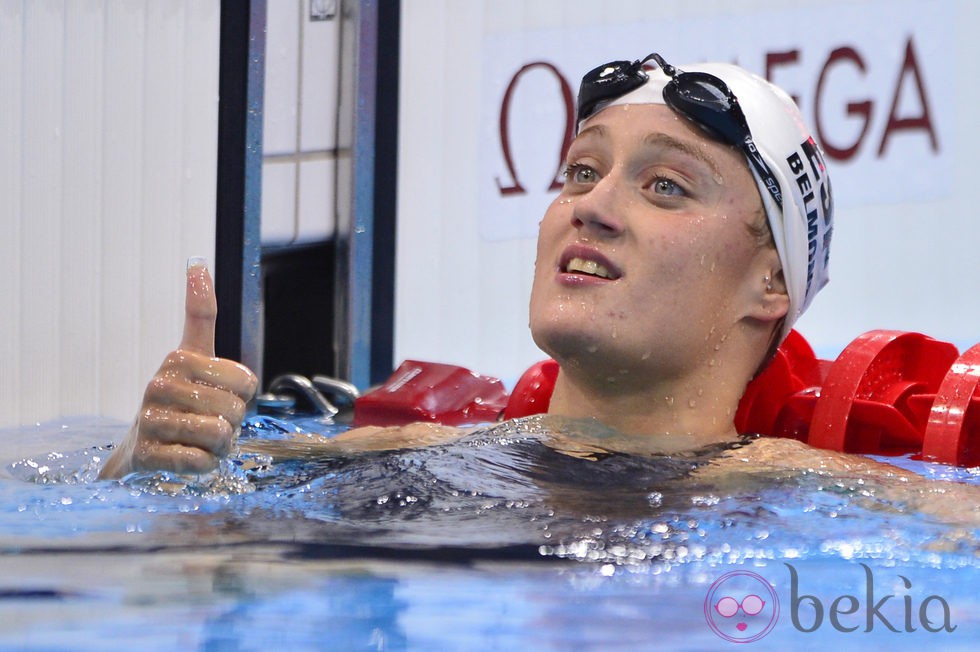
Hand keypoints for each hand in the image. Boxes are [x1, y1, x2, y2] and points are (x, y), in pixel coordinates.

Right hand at [100, 260, 257, 478]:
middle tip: (207, 425)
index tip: (221, 393)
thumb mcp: (192, 356)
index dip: (243, 396)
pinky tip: (186, 458)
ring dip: (218, 447)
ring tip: (198, 442)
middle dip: (231, 425)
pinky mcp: (146, 454)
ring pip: (219, 435)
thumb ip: (199, 314)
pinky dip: (203, 465)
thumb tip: (196, 263)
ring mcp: (149, 419)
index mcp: (178, 357)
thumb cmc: (180, 402)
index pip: (246, 381)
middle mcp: (159, 383)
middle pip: (236, 410)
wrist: (140, 453)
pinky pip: (200, 461)